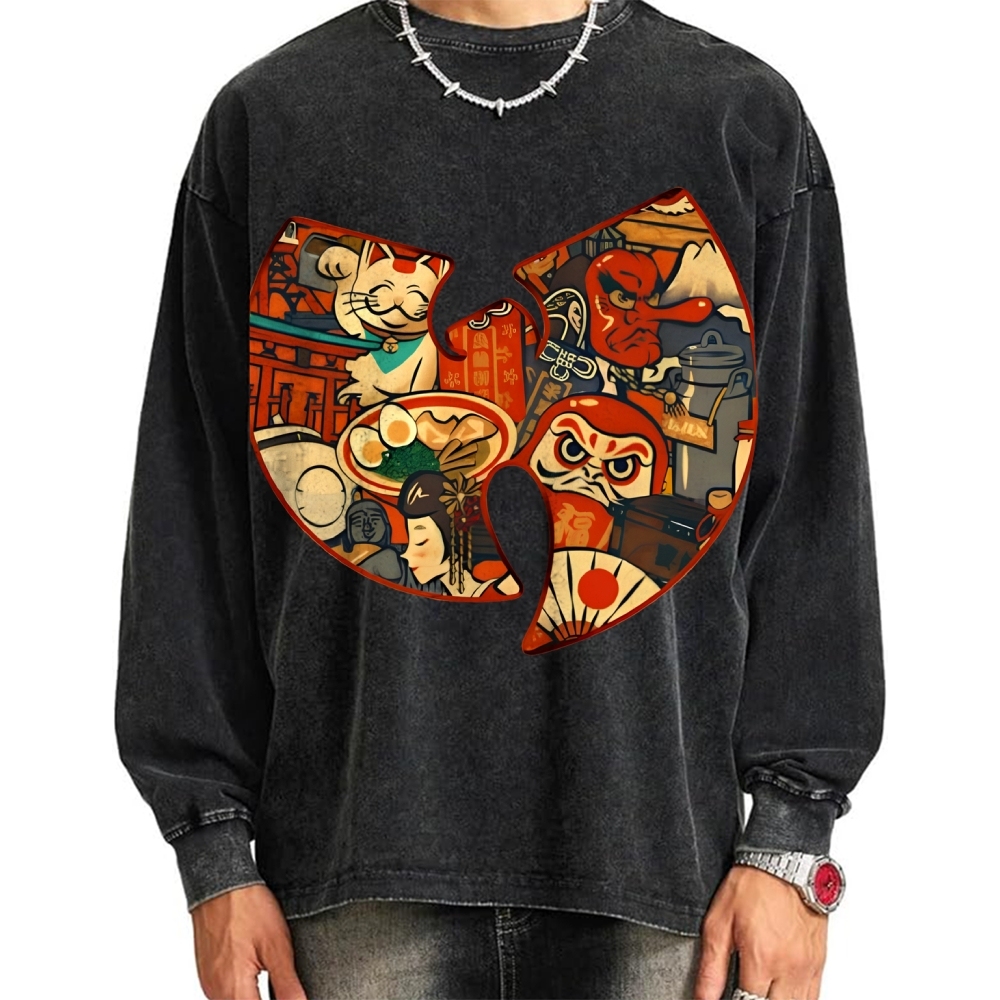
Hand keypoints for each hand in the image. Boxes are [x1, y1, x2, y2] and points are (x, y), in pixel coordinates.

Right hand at [191, 884, 306, 999]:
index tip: (291, 995)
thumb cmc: (247, 908)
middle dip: (266, 999)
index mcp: (234, 990)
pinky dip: (243, 992)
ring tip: (274, 982)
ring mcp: (209, 984)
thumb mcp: (277, 946)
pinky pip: (226, 994)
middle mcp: (216, 993)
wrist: (221, 884)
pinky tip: (258, 977)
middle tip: (286, 989)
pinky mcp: (208, 974)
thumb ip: (287, 985)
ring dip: (254, 997)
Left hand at [694, 865, 827, 999]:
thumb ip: (711, 967)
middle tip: (743, 991)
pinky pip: (814, 997)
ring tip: (759, 991)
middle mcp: (789, 969)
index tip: (728, 996)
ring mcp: (808, 968)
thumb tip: (704, 999)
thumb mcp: (718, 922)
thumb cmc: (752, 885)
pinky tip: (781, 994)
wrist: (785, 862)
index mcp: (761, 960)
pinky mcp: (819, 963)